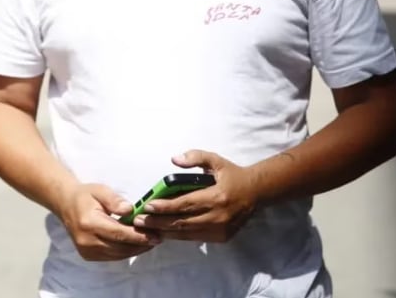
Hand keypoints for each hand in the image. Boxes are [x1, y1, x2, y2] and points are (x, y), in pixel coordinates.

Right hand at [56, 183, 161, 260]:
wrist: (66, 205)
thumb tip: (130, 210)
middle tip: (158, 238)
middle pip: (119, 247)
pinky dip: (126, 252)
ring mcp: (86, 250)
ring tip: (151, 242)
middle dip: (141, 244)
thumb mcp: (100, 190)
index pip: (118, 233)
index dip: (138, 236)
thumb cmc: (85, 195)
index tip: (155, 234)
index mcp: (89, 223)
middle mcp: (86, 240)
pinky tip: (136, 244)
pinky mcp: (88, 255)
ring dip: (136, 250)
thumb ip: (115, 200)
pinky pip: (112, 257)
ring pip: (117, 255)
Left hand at [131, 151, 256, 242]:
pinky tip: (164, 232)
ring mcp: (220, 229)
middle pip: (182, 222)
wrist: (256, 193)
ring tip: (146, 228)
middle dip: (158, 222)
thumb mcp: (215, 160)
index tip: (148, 206)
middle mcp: (218, 216)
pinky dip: (178, 235)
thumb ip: (195, 157)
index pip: (185, 204)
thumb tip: (174, 159)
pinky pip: (195, 237)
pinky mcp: (221, 238)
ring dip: (165, 231)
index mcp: (216, 196)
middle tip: (139, 221)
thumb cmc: (231, 174)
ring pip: (187, 233)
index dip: (165, 207)